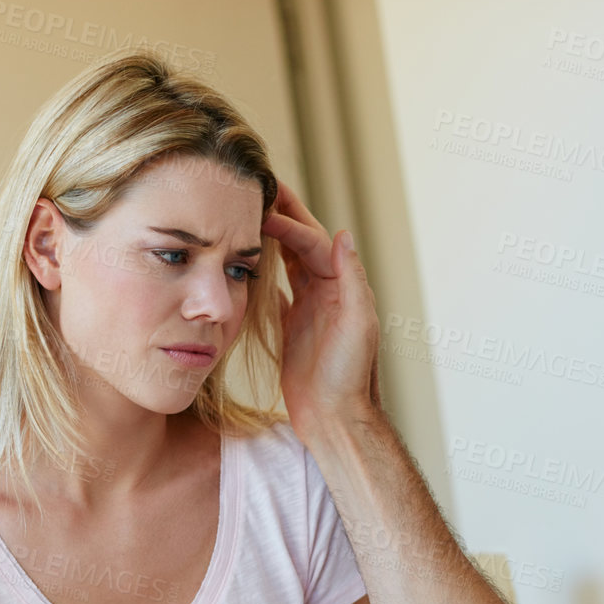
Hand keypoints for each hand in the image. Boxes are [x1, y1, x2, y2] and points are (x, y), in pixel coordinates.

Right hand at [261, 182, 380, 433]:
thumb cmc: (350, 376)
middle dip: (282, 214)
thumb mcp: (358, 325)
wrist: (334, 418)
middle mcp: (327, 292)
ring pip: (288, 261)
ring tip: (247, 211)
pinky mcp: (291, 326)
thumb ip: (352, 280)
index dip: (290, 223)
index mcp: (343, 288)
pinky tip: (245, 259)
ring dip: (270, 236)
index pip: (313, 243)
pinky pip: (276, 290)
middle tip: (258, 185)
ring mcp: (308, 308)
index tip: (261, 208)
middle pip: (301, 242)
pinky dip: (262, 271)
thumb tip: (344, 235)